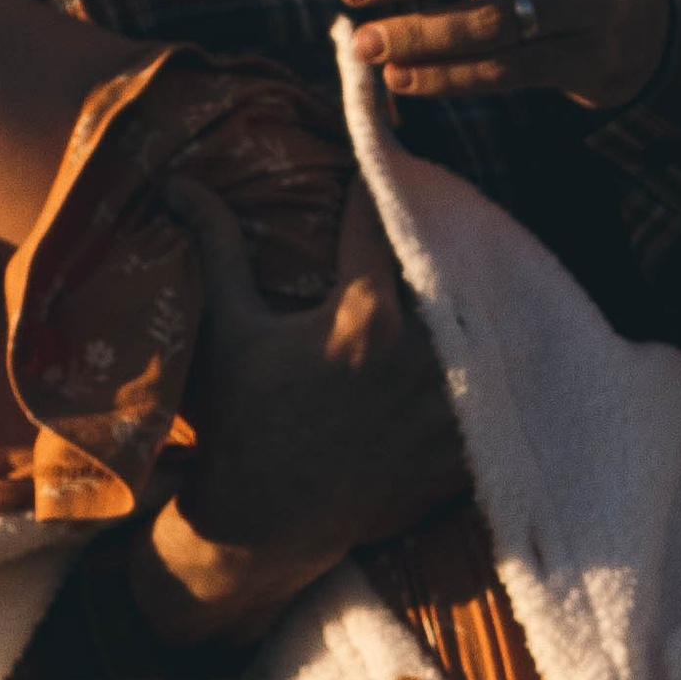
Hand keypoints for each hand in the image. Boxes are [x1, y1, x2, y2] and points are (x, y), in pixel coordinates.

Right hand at [128, 172, 466, 647]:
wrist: (266, 525)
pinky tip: (498, 343)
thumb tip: (182, 182)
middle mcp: (422, 358)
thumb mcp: (225, 331)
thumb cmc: (241, 423)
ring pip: (484, 330)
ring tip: (484, 265)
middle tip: (442, 207)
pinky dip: (495, 368)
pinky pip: (496, 394)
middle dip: (445, 236)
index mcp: (366, 319)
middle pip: (453, 272)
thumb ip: (217, 250)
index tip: (381, 154)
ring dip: (478, 300)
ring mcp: (451, 408)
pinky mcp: (464, 449)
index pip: (382, 227)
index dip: (377, 183)